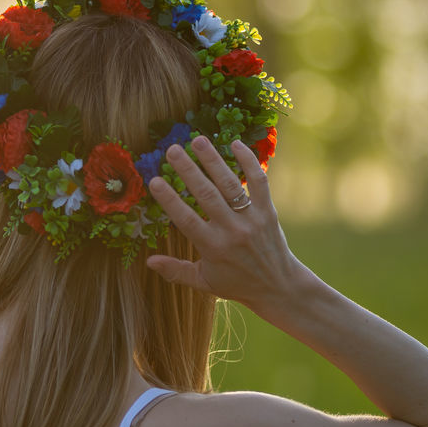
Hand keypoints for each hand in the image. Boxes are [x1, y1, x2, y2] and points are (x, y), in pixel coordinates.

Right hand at [146, 136, 305, 312]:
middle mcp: (232, 230)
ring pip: (230, 184)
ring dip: (213, 160)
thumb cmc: (236, 284)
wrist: (279, 287)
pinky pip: (259, 181)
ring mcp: (252, 218)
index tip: (154, 180)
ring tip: (198, 140)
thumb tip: (148, 261)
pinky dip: (249, 161)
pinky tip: (235, 143)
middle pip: (207, 195)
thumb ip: (176, 271)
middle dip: (188, 171)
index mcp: (213, 247)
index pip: (186, 219)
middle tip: (172, 150)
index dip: (170, 200)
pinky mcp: (268, 210)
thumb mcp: (204, 282)